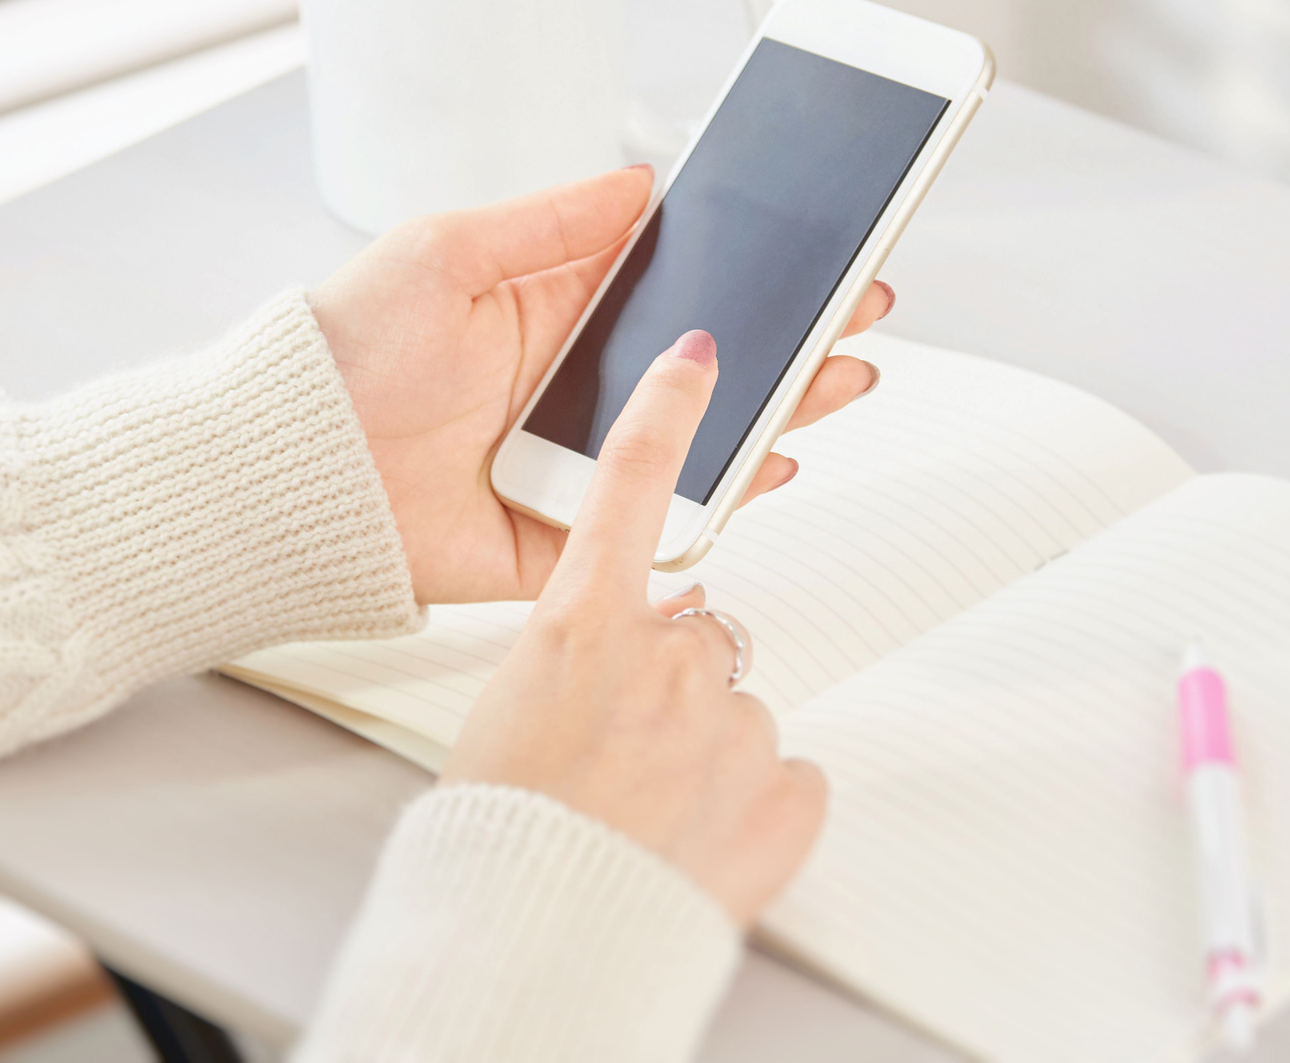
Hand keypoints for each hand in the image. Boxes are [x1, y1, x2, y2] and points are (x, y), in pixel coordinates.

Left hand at [310, 166, 892, 604]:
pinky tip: (774, 460)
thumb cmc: (343, 354)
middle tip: (861, 304)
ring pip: (700, 434)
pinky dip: (722, 493)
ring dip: (780, 405)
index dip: (744, 265)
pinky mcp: (567, 533)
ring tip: (845, 373)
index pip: (672, 281)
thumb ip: (548, 221)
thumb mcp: (445, 253)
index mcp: (548, 310)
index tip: (811, 243)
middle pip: (706, 358)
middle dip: (790, 332)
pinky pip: (659, 515)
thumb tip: (639, 179)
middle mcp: (572, 386)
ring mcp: (575, 460)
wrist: (286, 468)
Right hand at [442, 330, 826, 924]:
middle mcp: (666, 657)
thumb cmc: (503, 829)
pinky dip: (752, 804)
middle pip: (697, 632)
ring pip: (735, 712)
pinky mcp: (787, 791)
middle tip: (623, 748)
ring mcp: (734, 723)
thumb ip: (575, 659)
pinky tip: (698, 838)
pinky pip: (784, 776)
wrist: (540, 933)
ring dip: (705, 751)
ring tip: (648, 811)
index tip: (702, 356)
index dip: (668, 409)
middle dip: (674, 679)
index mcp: (582, 627)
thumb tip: (619, 657)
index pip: (630, 484)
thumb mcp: (509, 712)